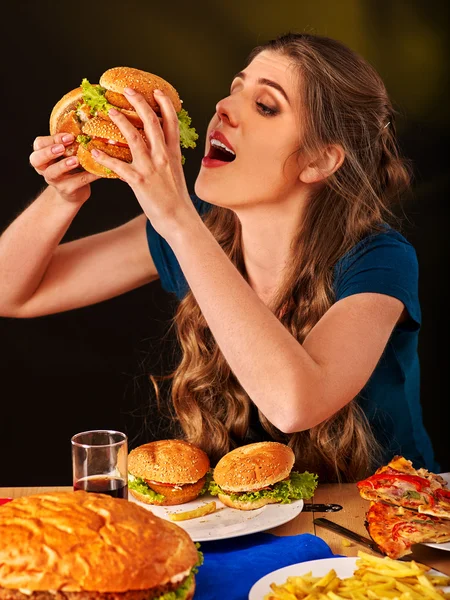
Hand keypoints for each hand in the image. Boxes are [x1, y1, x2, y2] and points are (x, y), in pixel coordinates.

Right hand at [29, 133, 98, 203]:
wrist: (74, 192)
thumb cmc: (70, 168)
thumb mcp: (66, 154)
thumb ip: (69, 143)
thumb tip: (87, 124)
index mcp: (43, 156)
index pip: (39, 144)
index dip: (51, 140)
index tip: (68, 137)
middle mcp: (44, 168)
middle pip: (36, 159)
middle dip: (48, 152)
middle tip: (62, 148)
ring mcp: (55, 180)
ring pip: (52, 172)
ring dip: (63, 165)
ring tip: (76, 160)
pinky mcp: (67, 190)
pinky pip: (77, 182)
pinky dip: (88, 175)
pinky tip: (97, 171)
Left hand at [89, 88, 196, 238]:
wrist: (179, 219)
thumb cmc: (175, 199)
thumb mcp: (174, 174)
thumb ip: (163, 160)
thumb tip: (151, 153)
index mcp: (172, 154)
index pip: (171, 122)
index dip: (164, 104)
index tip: (156, 91)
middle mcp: (163, 156)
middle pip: (151, 122)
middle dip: (139, 103)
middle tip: (127, 90)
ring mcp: (151, 168)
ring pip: (134, 137)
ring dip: (119, 122)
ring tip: (109, 111)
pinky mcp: (139, 181)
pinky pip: (118, 166)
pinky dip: (104, 158)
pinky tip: (93, 151)